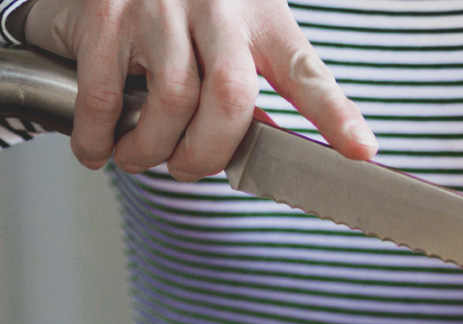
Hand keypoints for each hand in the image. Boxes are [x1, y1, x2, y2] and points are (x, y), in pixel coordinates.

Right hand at [17, 0, 375, 179]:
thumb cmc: (183, 6)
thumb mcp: (236, 30)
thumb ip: (253, 81)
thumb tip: (267, 144)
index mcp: (261, 14)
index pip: (305, 70)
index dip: (334, 113)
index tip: (361, 150)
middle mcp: (216, 5)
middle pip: (231, 98)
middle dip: (209, 152)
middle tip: (189, 169)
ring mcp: (158, 6)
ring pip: (172, 101)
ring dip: (153, 149)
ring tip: (142, 157)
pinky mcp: (106, 14)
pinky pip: (106, 95)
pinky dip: (100, 137)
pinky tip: (100, 149)